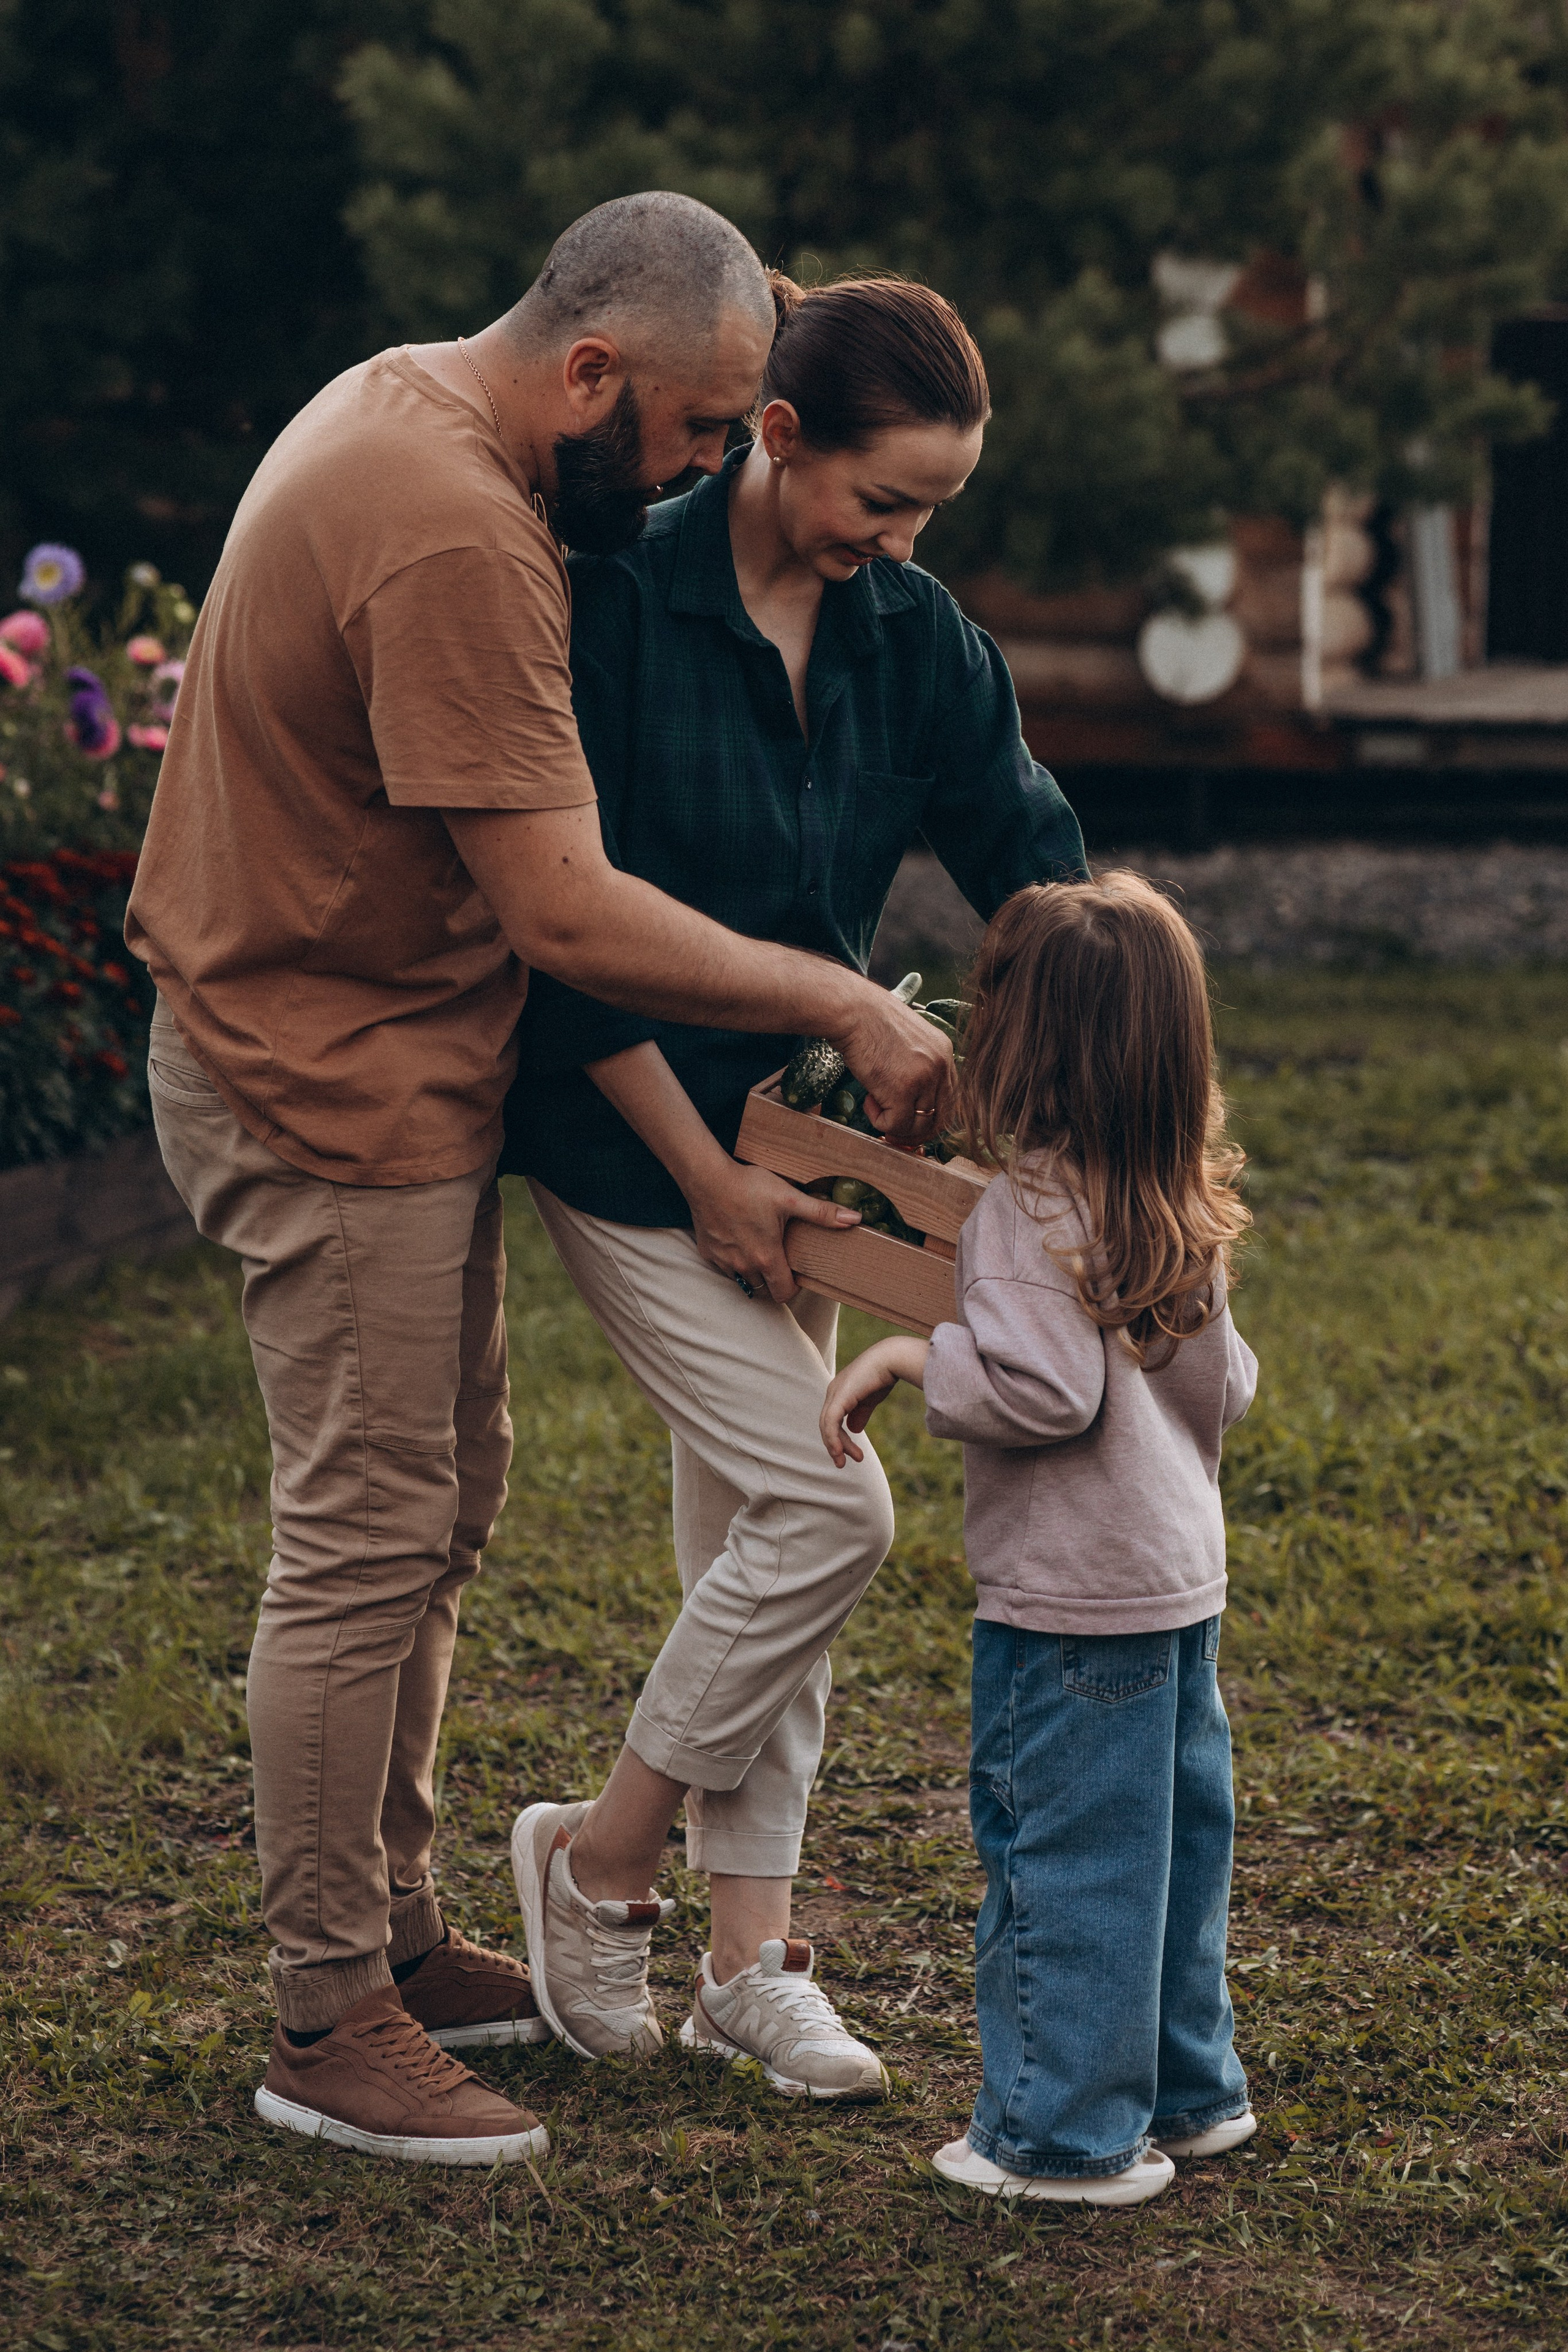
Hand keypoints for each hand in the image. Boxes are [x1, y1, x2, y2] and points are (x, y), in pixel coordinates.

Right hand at [688, 1160, 859, 1305]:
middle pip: (764, 1289)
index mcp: (766, 1257)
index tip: (795, 1271)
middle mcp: (744, 1266)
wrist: (707, 1177)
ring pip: (743, 1279)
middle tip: (779, 1257)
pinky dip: (733, 1260)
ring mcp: (723, 1261)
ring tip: (760, 1247)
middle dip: (774, 1280)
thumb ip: (822, 1213)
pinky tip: (738, 1238)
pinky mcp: (707, 1252)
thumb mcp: (789, 1198)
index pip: (783, 1293)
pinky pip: (724, 1266)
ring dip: (753, 1271)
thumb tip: (855, 1219)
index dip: (793, 1287)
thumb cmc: (748, 1187)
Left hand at [820, 1336, 930, 1464]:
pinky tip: (839, 1451)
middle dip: (836, 1446)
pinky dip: (833, 1439)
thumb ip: (860, 1413)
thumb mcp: (870, 1399)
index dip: (840, 1439)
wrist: (891, 1359)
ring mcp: (834, 1394)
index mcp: (839, 1392)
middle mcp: (832, 1392)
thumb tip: (853, 1430)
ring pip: (827, 1427)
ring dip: (835, 1447)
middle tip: (844, 1464)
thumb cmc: (884, 1375)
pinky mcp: (839, 1398)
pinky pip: (831, 1423)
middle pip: (827, 1426)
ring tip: (844, 1462)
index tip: (854, 1455)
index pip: (832, 1421)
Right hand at [828, 989, 954, 1141]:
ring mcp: (924, 1078)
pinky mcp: (902, 1090)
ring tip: (874, 1103)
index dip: (930, 1117)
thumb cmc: (869, 1021)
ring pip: (918, 1126)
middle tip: (894, 1131)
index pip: (950, 1099)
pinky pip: (895, 1125)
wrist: (852, 1011)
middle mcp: (941, 1065)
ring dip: (894, 1124)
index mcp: (945, 1052)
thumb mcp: (906, 1040)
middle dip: (918, 1132)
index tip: (910, 1121)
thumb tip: (910, 1098)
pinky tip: (868, 1101)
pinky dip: (879, 1122)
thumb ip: (917, 1065)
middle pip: (941, 1118)